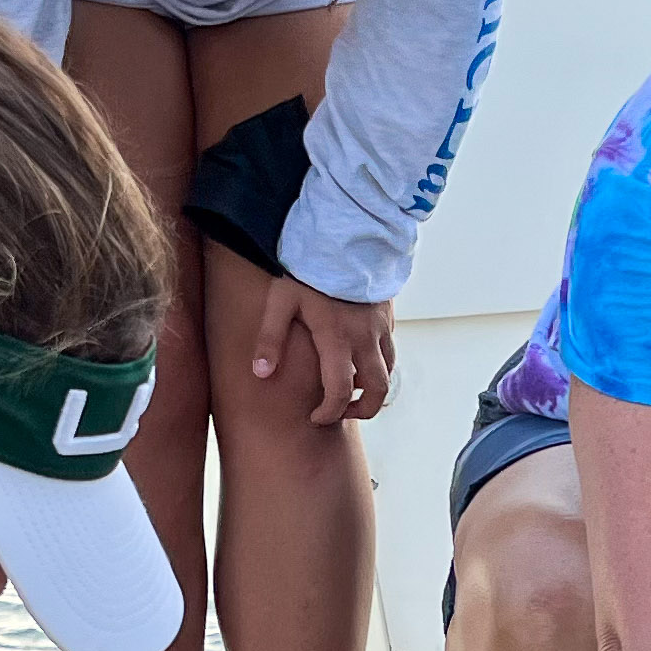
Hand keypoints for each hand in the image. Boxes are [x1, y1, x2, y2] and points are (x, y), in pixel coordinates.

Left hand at [247, 280, 396, 427]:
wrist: (344, 233)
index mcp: (337, 339)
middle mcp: (365, 338)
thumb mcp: (281, 300)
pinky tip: (358, 358)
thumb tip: (261, 373)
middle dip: (363, 410)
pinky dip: (378, 364)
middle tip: (341, 412)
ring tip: (350, 388)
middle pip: (378, 390)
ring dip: (372, 387)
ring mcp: (380, 327)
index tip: (316, 417)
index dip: (329, 412)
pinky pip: (389, 350)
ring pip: (388, 371)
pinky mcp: (387, 316)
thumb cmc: (308, 267)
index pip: (339, 392)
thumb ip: (270, 338)